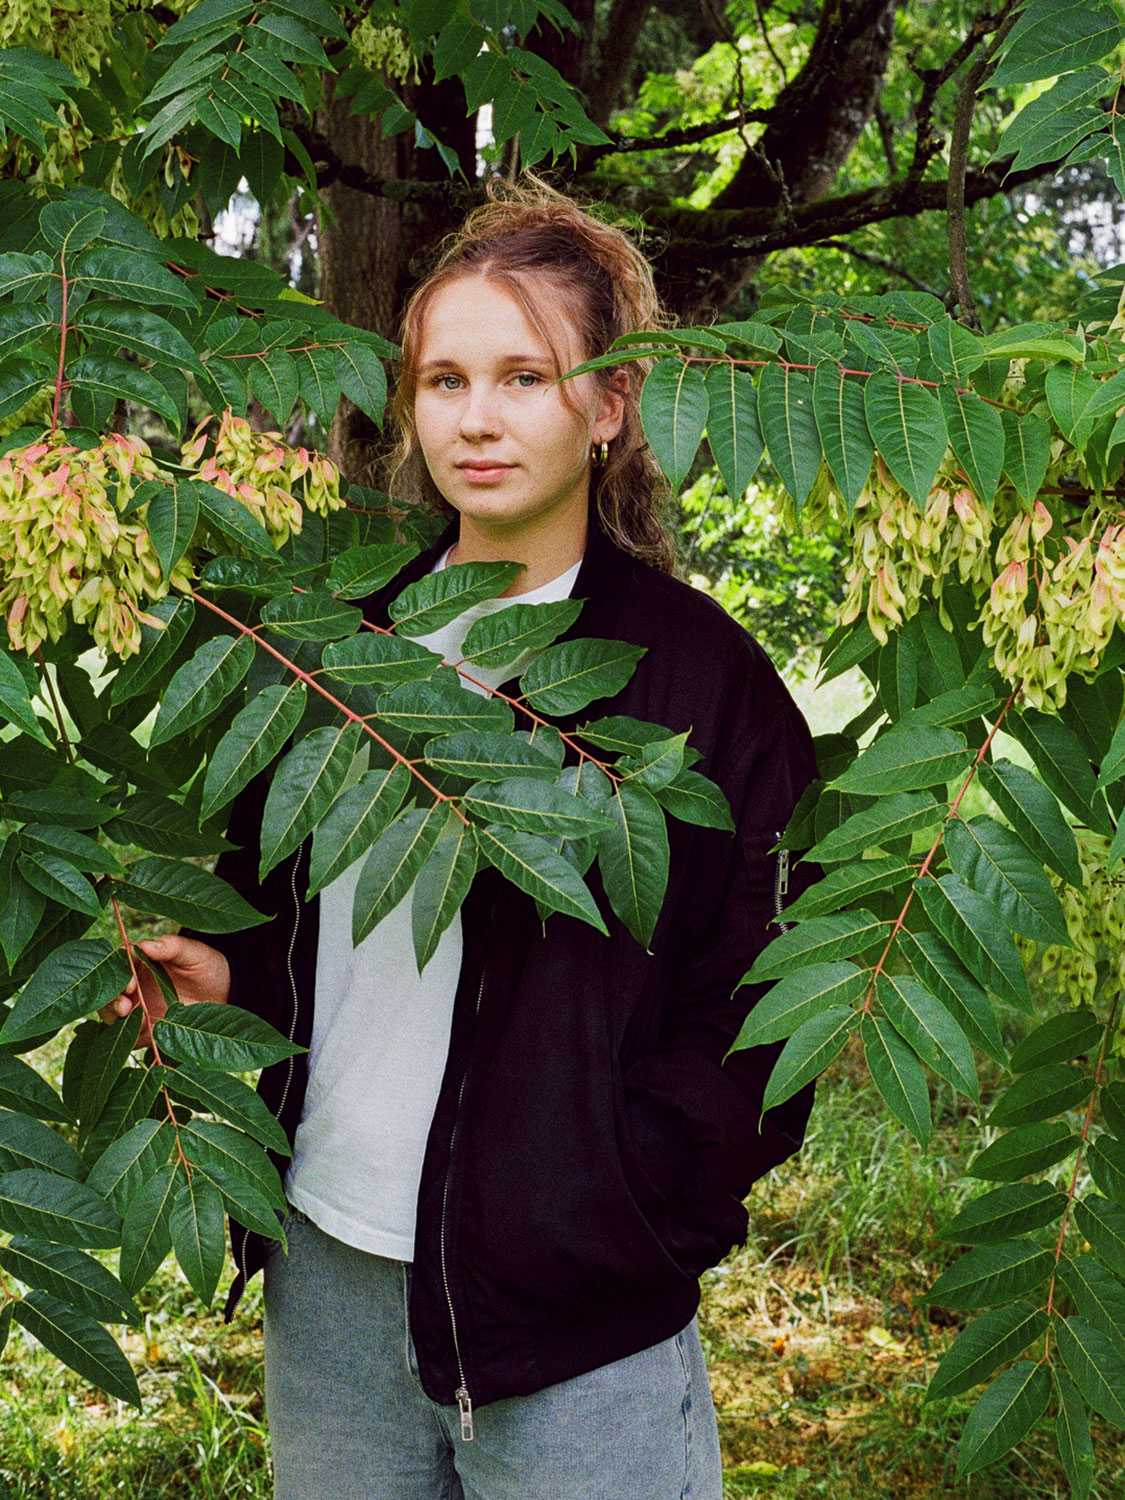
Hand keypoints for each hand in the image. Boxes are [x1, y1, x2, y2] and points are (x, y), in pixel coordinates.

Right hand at [98, 934, 229, 1048]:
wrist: (224, 994)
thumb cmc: (207, 966)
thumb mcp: (195, 953)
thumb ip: (173, 946)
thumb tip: (146, 946)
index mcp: (142, 961)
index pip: (120, 964)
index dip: (120, 974)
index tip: (130, 985)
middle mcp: (135, 984)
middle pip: (110, 991)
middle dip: (111, 1000)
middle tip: (125, 1007)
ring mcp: (138, 1007)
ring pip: (113, 1014)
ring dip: (115, 1018)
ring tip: (132, 1020)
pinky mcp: (146, 1029)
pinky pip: (131, 1036)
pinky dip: (131, 1038)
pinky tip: (145, 1035)